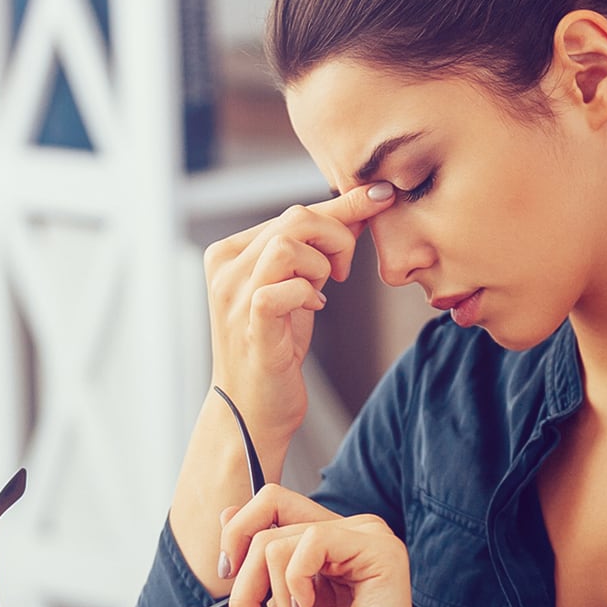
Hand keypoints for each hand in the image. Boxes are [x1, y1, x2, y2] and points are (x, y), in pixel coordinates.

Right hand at [203, 183, 395, 440]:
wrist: (252, 409)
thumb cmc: (275, 346)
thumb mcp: (297, 287)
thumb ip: (318, 249)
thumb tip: (361, 207)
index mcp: (229, 253)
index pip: (292, 212)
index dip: (342, 207)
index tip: (381, 197)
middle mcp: (225, 269)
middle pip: (295, 220)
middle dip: (337, 238)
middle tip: (343, 272)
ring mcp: (233, 295)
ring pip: (289, 244)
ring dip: (321, 265)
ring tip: (323, 290)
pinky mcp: (250, 322)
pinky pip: (286, 286)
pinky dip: (308, 293)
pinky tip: (313, 308)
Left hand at [220, 484, 426, 606]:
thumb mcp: (279, 606)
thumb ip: (260, 562)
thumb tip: (226, 514)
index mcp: (329, 541)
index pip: (271, 503)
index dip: (237, 534)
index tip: (227, 577)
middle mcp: (350, 530)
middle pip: (266, 515)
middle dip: (244, 580)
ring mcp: (367, 535)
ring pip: (277, 540)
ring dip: (274, 600)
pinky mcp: (379, 549)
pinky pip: (310, 543)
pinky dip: (296, 589)